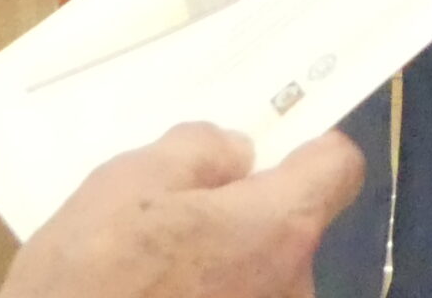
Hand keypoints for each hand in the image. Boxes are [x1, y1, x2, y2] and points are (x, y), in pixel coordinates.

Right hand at [0, 124, 362, 297]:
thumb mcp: (129, 181)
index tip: (272, 147)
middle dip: (244, 215)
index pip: (339, 168)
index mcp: (281, 227)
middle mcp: (294, 287)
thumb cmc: (93, 273)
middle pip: (290, 228)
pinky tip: (153, 297)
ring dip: (221, 267)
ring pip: (259, 276)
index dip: (309, 149)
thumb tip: (237, 153)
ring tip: (152, 271)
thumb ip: (199, 150)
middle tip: (175, 216)